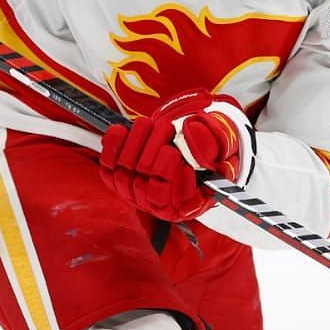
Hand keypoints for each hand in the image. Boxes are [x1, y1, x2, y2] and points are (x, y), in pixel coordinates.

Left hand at [98, 90, 253, 221]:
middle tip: (167, 127)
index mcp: (187, 205)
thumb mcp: (221, 142)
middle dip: (156, 148)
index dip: (171, 178)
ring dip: (138, 141)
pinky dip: (113, 144)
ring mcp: (136, 192)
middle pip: (146, 181)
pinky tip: (122, 129)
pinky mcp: (118, 176)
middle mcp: (159, 204)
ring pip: (126, 170)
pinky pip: (108, 164)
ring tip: (151, 124)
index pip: (170, 202)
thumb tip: (191, 134)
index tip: (179, 157)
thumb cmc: (208, 144)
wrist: (187, 135)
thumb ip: (212, 140)